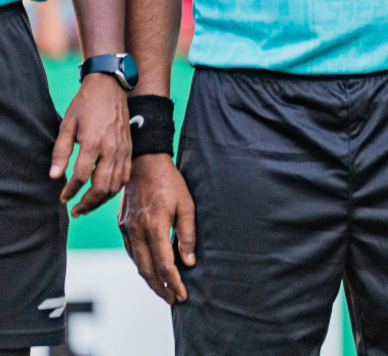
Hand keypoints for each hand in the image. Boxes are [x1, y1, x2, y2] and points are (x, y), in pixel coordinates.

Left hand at [51, 73, 130, 216]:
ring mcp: (124, 150)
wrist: (111, 87)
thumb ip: (61, 152)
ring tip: (88, 206)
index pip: (81, 177)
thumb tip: (54, 176)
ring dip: (102, 200)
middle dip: (87, 203)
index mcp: (94, 143)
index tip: (62, 198)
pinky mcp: (130, 149)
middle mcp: (112, 149)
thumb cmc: (86, 105)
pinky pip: (125, 176)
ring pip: (116, 185)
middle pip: (102, 187)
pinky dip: (115, 189)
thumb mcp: (66, 125)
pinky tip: (105, 193)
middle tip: (75, 211)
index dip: (70, 191)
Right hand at [118, 154, 195, 302]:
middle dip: (160, 288)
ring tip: (163, 290)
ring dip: (149, 280)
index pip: (164, 263)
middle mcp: (136, 231)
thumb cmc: (170, 182)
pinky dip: (141, 265)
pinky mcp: (122, 226)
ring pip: (136, 263)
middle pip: (146, 270)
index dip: (174, 282)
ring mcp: (126, 229)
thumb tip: (188, 262)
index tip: (182, 295)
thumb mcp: (187, 205)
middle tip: (172, 300)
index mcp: (154, 225)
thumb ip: (187, 234)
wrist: (144, 163)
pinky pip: (131, 252)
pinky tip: (151, 270)